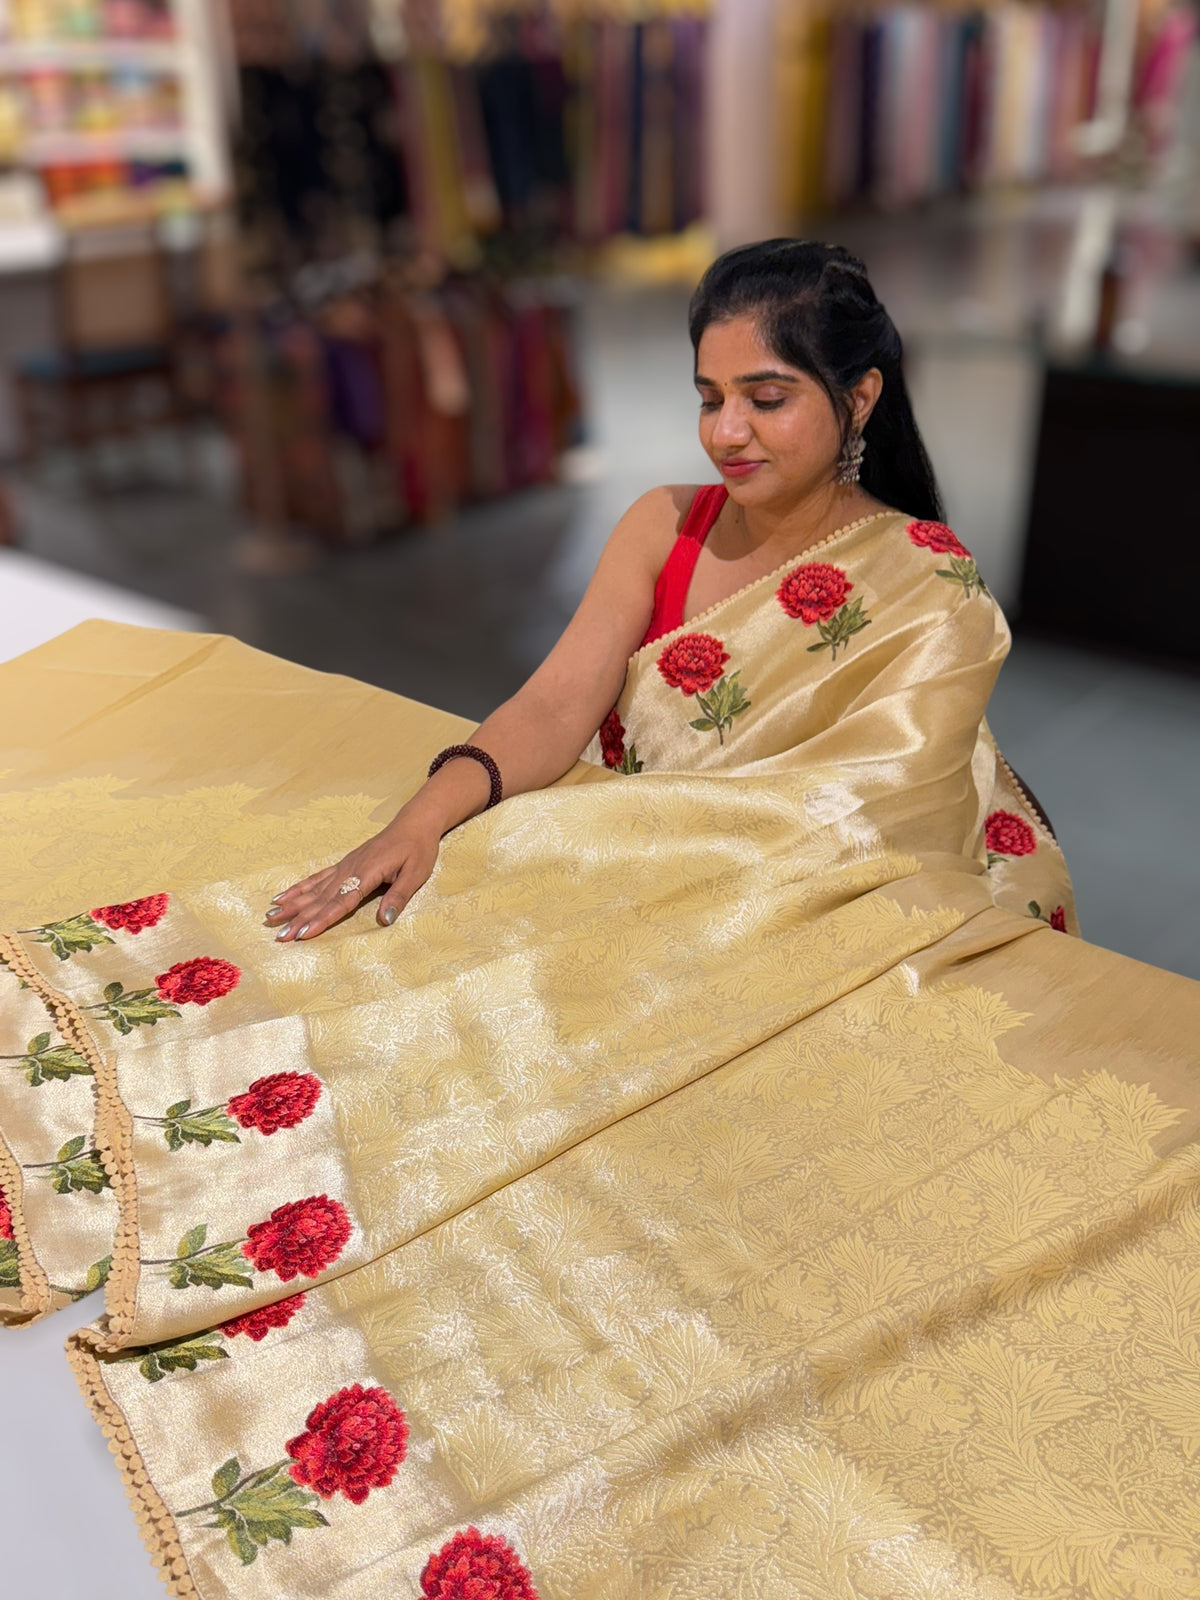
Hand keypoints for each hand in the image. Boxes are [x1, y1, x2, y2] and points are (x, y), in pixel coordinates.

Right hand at [265, 815, 439, 941]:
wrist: (413, 824)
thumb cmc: (417, 850)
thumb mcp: (416, 874)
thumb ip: (399, 897)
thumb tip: (385, 920)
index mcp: (367, 874)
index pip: (341, 902)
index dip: (322, 920)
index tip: (303, 934)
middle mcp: (350, 869)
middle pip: (321, 899)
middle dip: (299, 919)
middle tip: (280, 936)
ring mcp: (344, 866)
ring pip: (314, 889)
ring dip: (292, 905)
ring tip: (271, 919)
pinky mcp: (344, 864)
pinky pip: (316, 878)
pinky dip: (299, 888)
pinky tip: (283, 897)